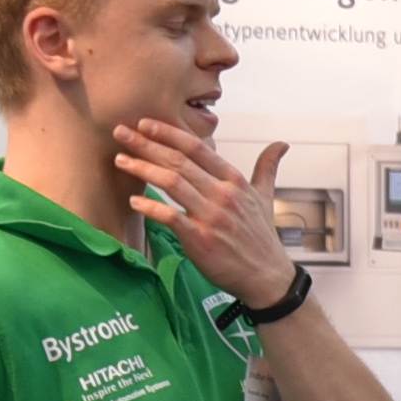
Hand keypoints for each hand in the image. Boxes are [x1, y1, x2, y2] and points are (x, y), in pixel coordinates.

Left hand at [109, 113, 299, 308]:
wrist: (267, 277)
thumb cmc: (262, 238)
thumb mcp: (266, 197)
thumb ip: (267, 168)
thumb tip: (281, 144)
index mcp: (234, 180)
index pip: (197, 147)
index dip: (169, 132)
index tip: (145, 123)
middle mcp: (223, 194)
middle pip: (179, 161)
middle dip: (146, 144)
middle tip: (120, 132)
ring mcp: (212, 217)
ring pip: (172, 183)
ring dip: (143, 169)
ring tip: (120, 160)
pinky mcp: (201, 240)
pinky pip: (171, 218)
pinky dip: (151, 208)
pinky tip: (135, 201)